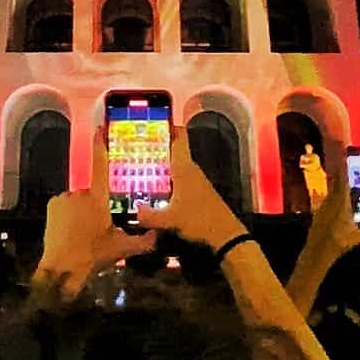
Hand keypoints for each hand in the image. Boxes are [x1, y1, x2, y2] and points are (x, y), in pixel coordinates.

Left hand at [34, 126, 156, 294]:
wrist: (63, 266)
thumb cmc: (94, 254)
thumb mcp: (121, 249)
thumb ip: (142, 241)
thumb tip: (158, 237)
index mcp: (99, 199)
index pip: (101, 166)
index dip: (100, 146)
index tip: (98, 129)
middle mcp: (81, 193)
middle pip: (92, 194)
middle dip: (95, 207)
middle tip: (96, 229)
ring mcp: (65, 198)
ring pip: (78, 201)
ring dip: (81, 212)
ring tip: (82, 234)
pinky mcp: (53, 205)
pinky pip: (64, 205)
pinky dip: (67, 214)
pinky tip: (70, 230)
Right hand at [136, 127, 244, 248]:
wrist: (225, 236)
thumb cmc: (200, 221)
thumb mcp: (170, 221)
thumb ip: (149, 216)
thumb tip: (134, 212)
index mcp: (185, 168)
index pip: (179, 137)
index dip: (166, 126)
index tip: (149, 123)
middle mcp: (191, 170)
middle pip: (173, 150)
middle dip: (155, 147)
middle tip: (133, 147)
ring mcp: (196, 181)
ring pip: (175, 165)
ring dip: (160, 164)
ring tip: (137, 166)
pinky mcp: (198, 192)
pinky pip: (178, 178)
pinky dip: (166, 179)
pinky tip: (154, 189)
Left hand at [303, 164, 359, 262]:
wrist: (317, 251)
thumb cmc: (338, 243)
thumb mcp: (358, 238)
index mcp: (340, 202)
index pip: (343, 179)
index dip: (345, 165)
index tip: (346, 154)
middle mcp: (330, 200)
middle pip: (336, 181)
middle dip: (343, 171)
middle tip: (349, 162)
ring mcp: (323, 205)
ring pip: (332, 189)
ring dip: (339, 183)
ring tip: (348, 179)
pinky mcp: (320, 212)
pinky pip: (329, 198)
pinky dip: (335, 195)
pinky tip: (341, 200)